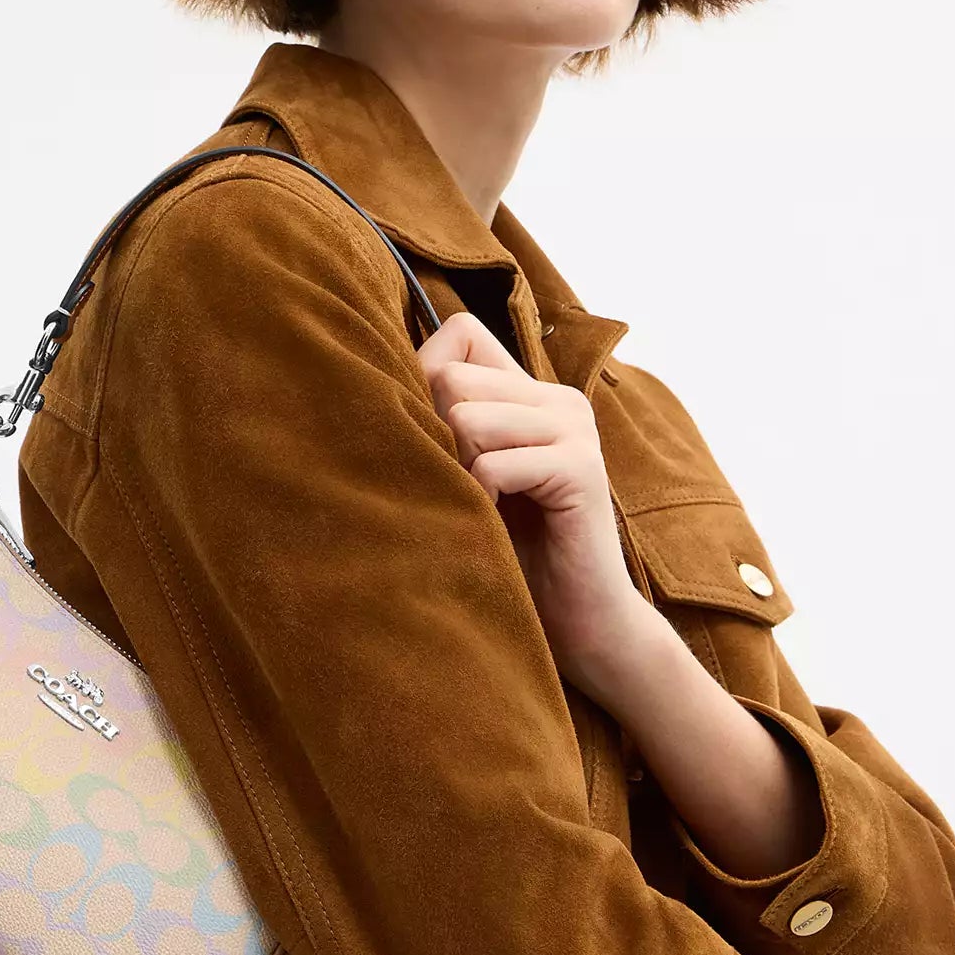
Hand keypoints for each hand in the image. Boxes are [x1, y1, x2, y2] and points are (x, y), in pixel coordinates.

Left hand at [416, 312, 648, 689]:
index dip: (425, 375)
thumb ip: (449, 429)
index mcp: (533, 393)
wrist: (582, 622)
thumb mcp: (473, 479)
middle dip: (433, 434)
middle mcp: (559, 399)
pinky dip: (479, 498)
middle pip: (451, 377)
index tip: (428, 439)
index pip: (460, 332)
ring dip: (456, 472)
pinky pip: (494, 463)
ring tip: (475, 507)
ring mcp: (574, 429)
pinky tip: (493, 522)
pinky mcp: (580, 468)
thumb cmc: (515, 553)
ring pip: (467, 417)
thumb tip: (372, 383)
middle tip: (455, 486)